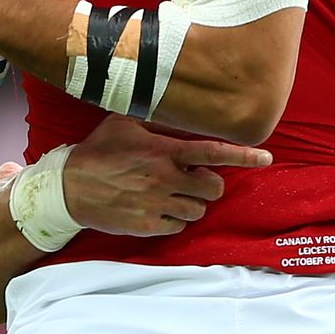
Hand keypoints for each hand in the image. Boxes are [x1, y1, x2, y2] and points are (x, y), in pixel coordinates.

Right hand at [61, 117, 271, 236]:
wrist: (68, 188)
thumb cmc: (97, 152)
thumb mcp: (125, 123)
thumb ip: (155, 118)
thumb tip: (177, 105)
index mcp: (164, 151)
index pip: (214, 152)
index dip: (244, 156)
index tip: (266, 159)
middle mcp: (165, 178)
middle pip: (213, 189)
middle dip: (209, 186)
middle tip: (194, 182)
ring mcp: (157, 204)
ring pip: (197, 211)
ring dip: (191, 205)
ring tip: (173, 196)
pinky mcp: (147, 225)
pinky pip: (178, 227)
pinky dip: (174, 220)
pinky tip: (158, 210)